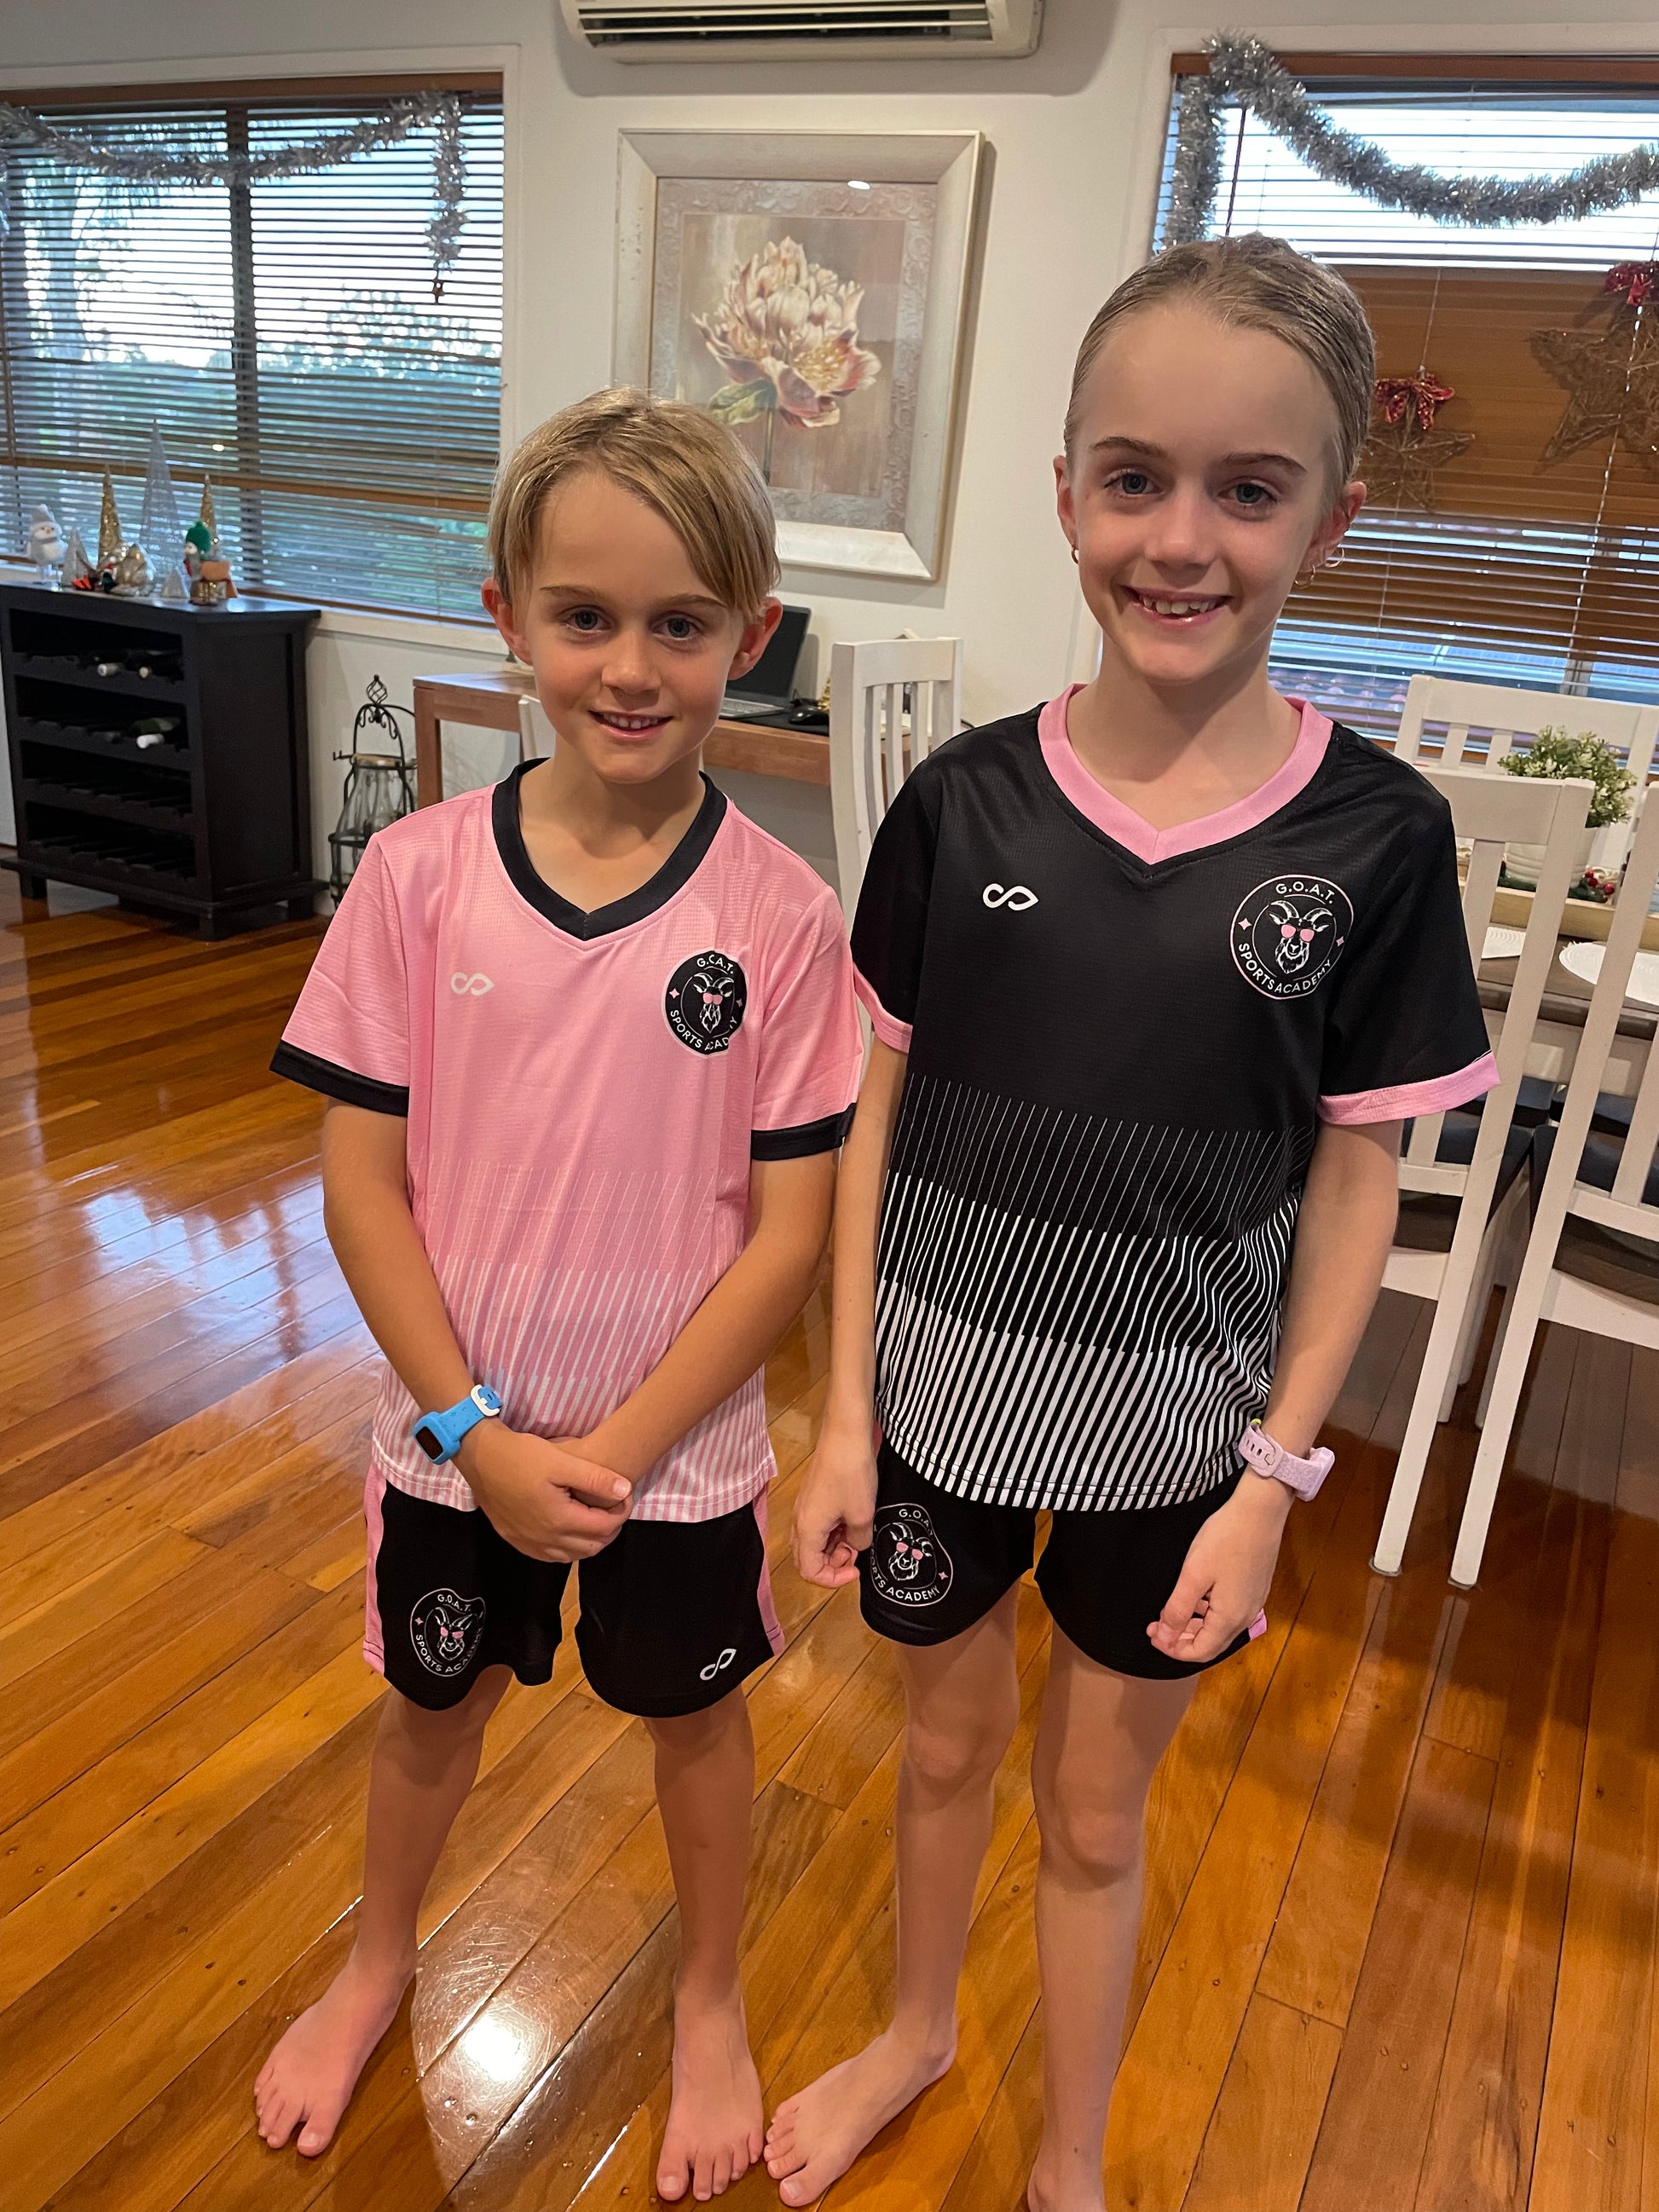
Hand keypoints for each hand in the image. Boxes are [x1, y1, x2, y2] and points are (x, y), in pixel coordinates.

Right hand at [458, 1422, 631, 1561]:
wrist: (481, 1458)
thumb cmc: (521, 1456)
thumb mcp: (562, 1461)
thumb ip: (595, 1478)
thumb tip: (625, 1490)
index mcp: (559, 1520)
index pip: (605, 1527)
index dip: (622, 1512)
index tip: (624, 1494)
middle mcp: (545, 1540)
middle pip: (592, 1546)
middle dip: (610, 1528)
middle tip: (613, 1506)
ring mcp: (529, 1544)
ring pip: (573, 1555)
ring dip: (590, 1540)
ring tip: (595, 1516)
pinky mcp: (517, 1541)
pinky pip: (552, 1556)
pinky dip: (568, 1547)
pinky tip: (569, 1529)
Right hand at [795, 1415, 877, 1586]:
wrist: (845, 1433)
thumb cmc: (852, 1473)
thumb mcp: (863, 1514)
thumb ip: (859, 1541)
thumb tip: (856, 1545)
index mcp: (808, 1529)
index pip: (809, 1571)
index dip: (833, 1579)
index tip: (856, 1570)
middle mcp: (800, 1520)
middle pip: (807, 1558)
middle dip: (832, 1564)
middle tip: (855, 1553)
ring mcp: (805, 1506)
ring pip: (813, 1541)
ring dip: (834, 1546)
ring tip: (857, 1534)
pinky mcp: (813, 1495)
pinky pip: (818, 1525)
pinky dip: (834, 1531)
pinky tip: (852, 1518)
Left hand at [1147, 1474, 1289, 1664]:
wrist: (1260, 1511)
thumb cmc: (1226, 1538)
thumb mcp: (1193, 1575)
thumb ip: (1177, 1610)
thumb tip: (1164, 1639)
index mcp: (1230, 1618)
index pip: (1200, 1652)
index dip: (1173, 1650)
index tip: (1153, 1636)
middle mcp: (1245, 1617)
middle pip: (1211, 1643)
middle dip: (1181, 1639)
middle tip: (1156, 1626)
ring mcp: (1253, 1603)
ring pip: (1219, 1628)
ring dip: (1193, 1626)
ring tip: (1170, 1611)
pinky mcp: (1254, 1589)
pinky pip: (1228, 1613)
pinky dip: (1207, 1613)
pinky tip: (1195, 1598)